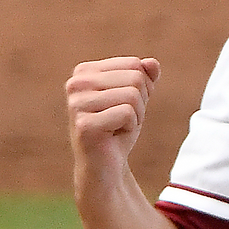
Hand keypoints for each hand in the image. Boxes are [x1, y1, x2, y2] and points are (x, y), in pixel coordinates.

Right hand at [66, 56, 160, 187]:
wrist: (106, 165)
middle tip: (124, 120)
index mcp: (85, 71)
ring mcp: (77, 104)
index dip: (142, 88)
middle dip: (140, 103)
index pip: (134, 64)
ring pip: (132, 96)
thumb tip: (152, 62)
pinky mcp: (84, 124)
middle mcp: (76, 84)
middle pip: (135, 78)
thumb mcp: (137, 98)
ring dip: (136, 116)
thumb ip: (145, 77)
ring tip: (118, 127)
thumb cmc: (119, 128)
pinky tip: (114, 137)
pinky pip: (127, 113)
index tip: (127, 105)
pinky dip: (130, 127)